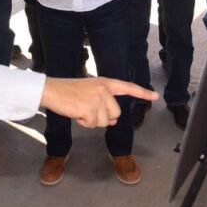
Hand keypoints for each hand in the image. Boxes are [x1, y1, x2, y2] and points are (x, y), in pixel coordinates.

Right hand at [40, 77, 158, 127]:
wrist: (51, 90)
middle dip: (102, 118)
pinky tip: (76, 114)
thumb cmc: (68, 92)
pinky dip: (84, 123)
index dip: (143, 93)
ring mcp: (97, 98)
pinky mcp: (89, 107)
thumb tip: (114, 120)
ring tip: (80, 110)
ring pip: (105, 121)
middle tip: (86, 110)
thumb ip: (104, 104)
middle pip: (115, 113)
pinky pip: (92, 124)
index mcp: (105, 82)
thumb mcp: (90, 93)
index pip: (128, 87)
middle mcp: (104, 89)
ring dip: (92, 121)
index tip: (155, 96)